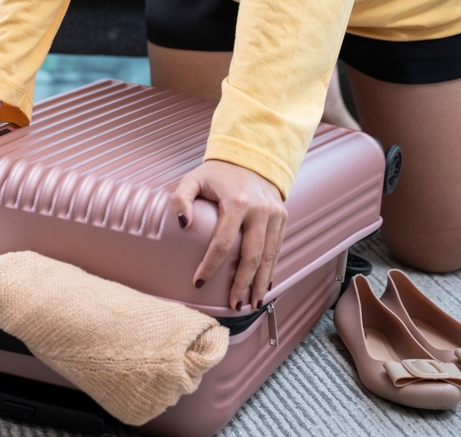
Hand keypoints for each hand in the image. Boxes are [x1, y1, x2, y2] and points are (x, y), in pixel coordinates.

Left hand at [171, 160, 287, 311]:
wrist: (251, 158)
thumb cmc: (217, 173)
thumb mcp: (193, 179)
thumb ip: (181, 199)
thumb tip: (182, 225)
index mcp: (237, 202)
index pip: (223, 243)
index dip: (211, 265)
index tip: (199, 282)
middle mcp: (260, 211)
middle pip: (252, 256)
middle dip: (242, 284)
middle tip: (233, 305)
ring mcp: (275, 215)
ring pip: (269, 257)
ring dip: (260, 283)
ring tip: (251, 304)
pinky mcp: (282, 218)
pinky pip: (277, 249)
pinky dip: (271, 270)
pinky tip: (264, 286)